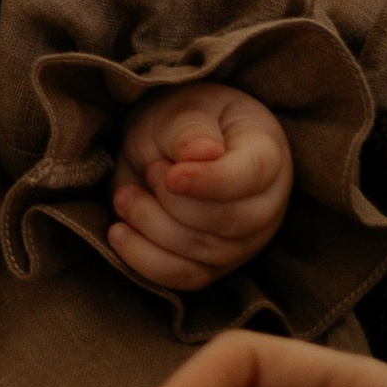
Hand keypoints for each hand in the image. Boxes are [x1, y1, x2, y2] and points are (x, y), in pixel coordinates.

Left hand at [110, 82, 292, 290]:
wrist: (167, 146)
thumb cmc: (182, 123)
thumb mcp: (182, 109)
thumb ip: (190, 128)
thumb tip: (202, 153)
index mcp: (267, 154)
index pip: (251, 176)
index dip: (210, 181)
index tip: (171, 174)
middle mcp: (265, 204)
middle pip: (228, 222)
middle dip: (174, 202)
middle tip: (149, 170)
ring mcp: (243, 241)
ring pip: (203, 253)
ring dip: (153, 225)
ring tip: (127, 194)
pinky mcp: (213, 265)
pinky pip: (184, 277)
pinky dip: (146, 259)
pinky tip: (119, 232)